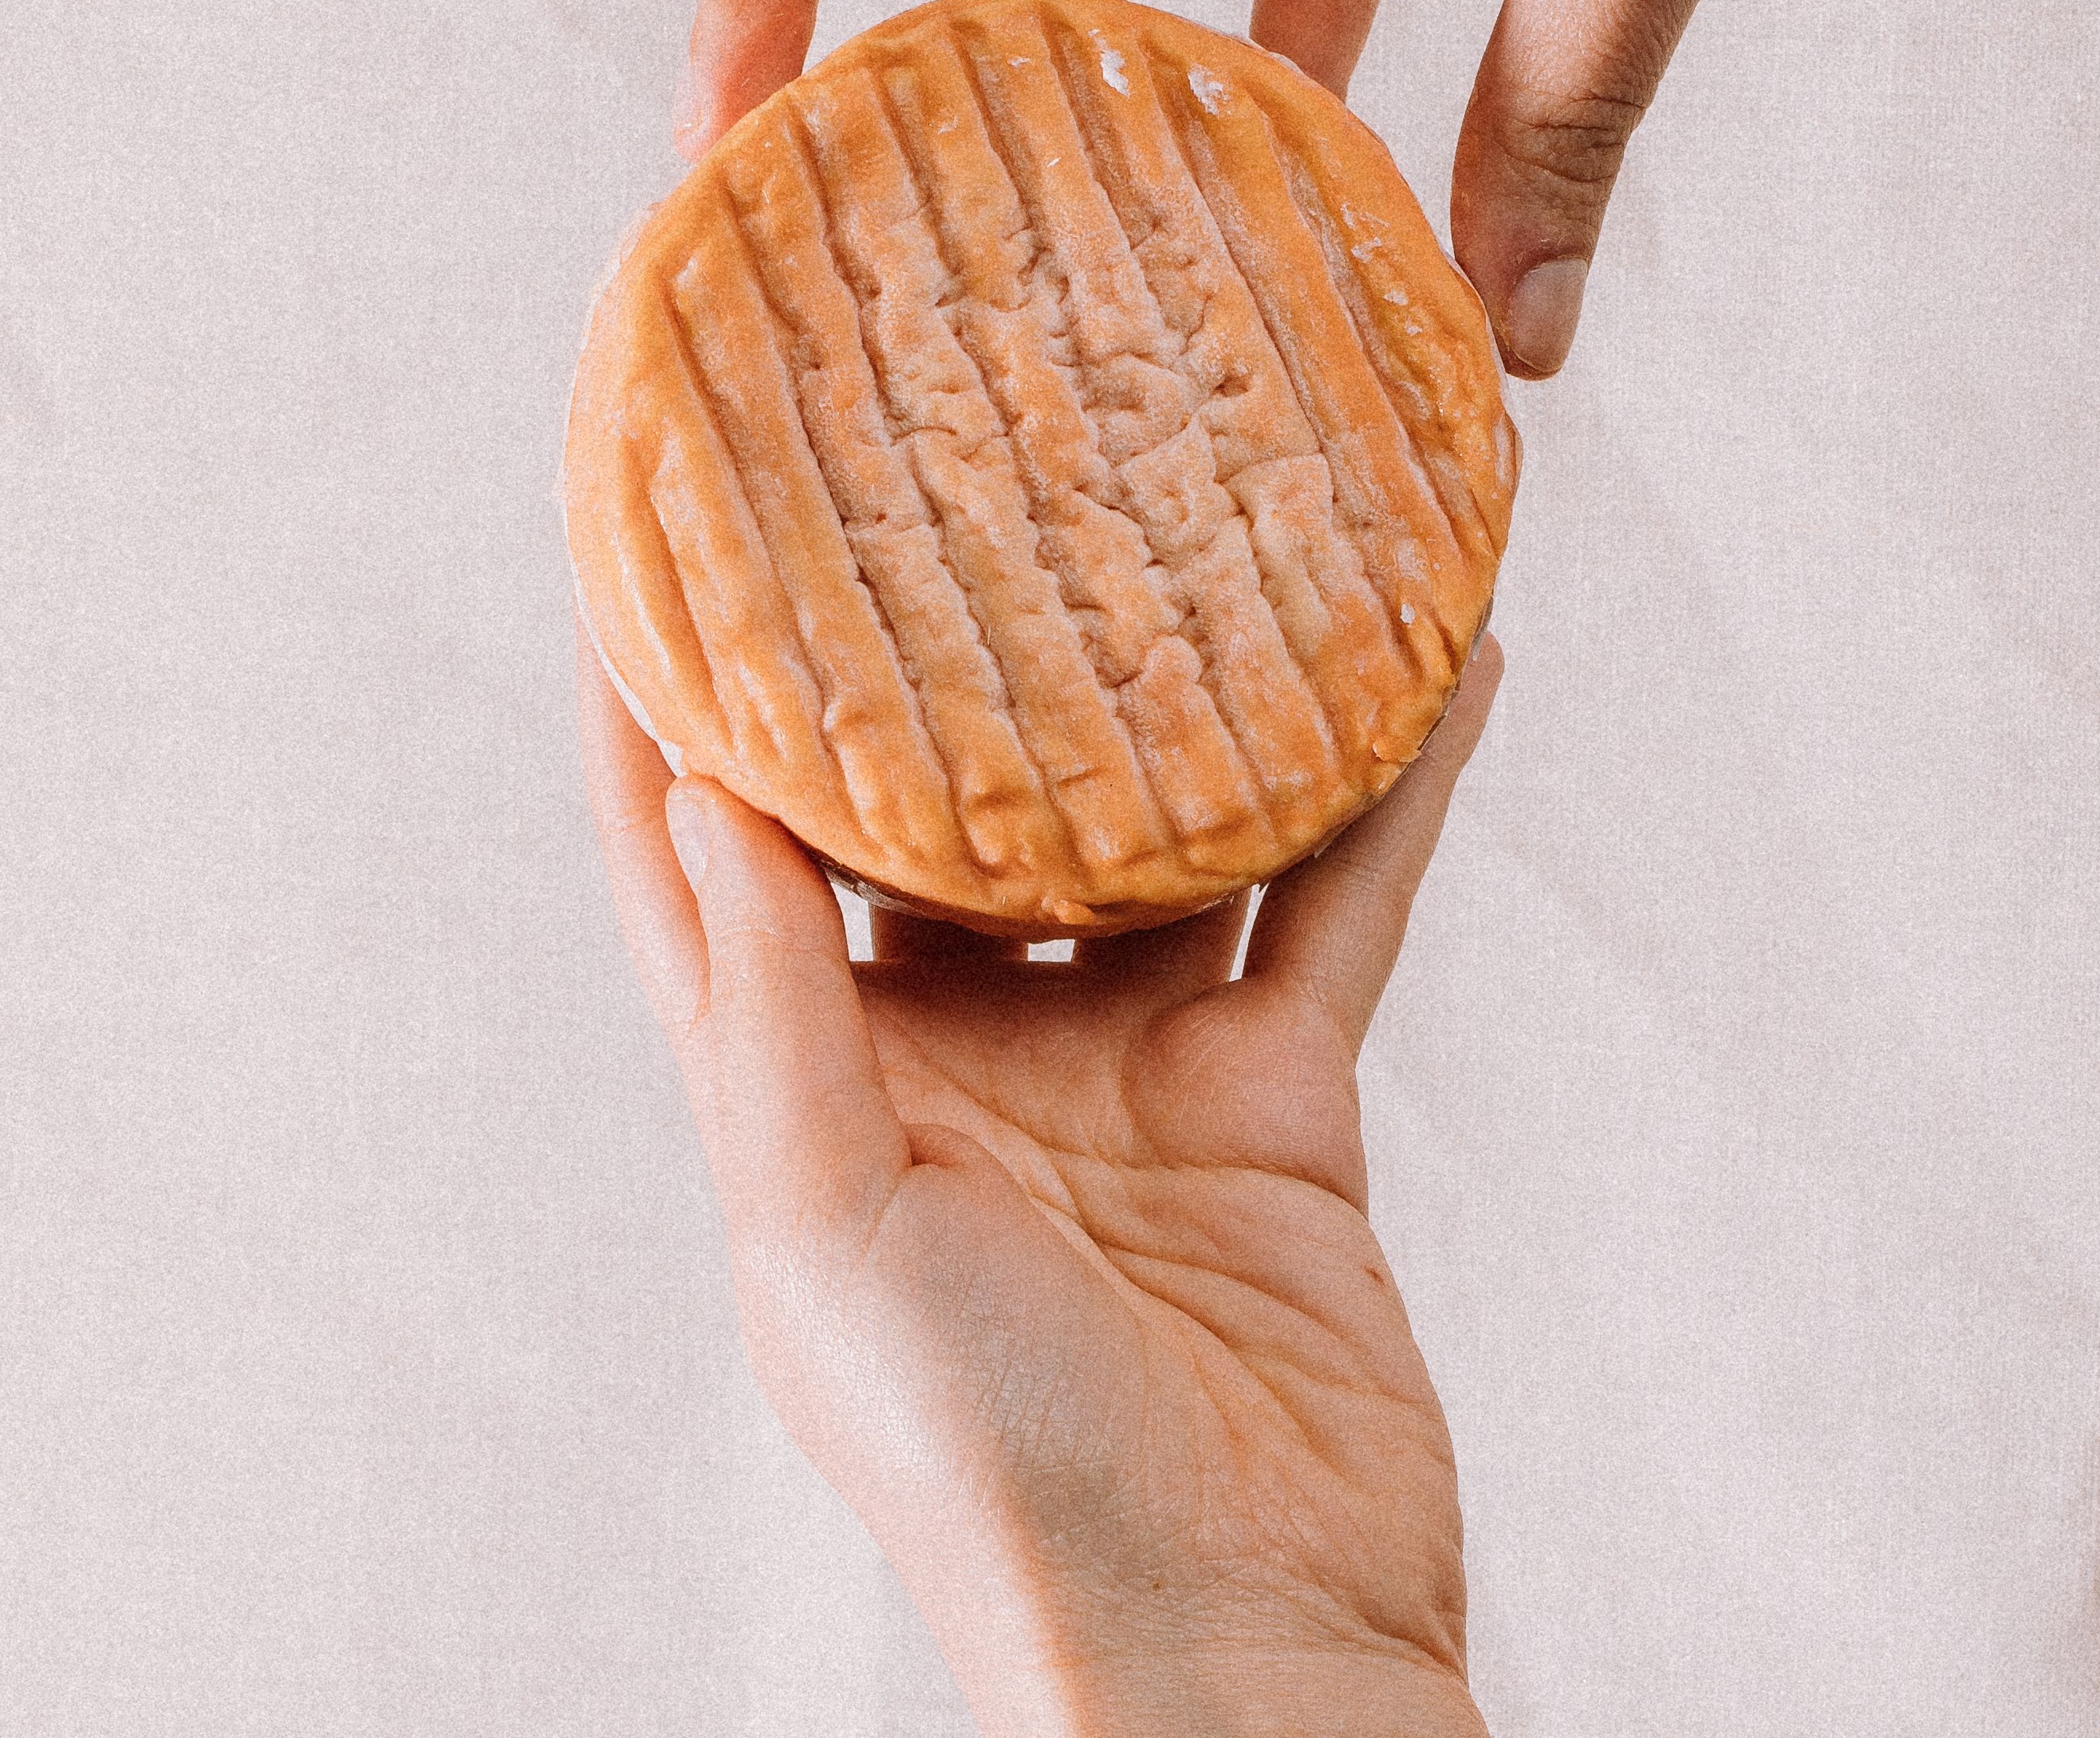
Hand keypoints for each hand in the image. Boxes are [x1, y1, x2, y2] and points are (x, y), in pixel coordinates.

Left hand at [579, 632, 1502, 1737]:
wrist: (1240, 1640)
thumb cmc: (998, 1474)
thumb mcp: (833, 1238)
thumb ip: (774, 1019)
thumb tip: (696, 794)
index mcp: (815, 1093)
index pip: (706, 862)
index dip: (667, 705)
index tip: (660, 534)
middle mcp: (959, 1059)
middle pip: (943, 812)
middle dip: (949, 657)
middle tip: (965, 478)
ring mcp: (1123, 1071)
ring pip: (1159, 833)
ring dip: (1192, 701)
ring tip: (1216, 531)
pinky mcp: (1273, 1096)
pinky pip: (1336, 905)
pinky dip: (1387, 794)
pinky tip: (1440, 673)